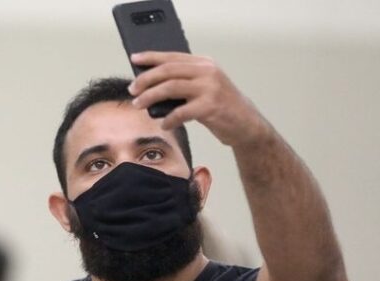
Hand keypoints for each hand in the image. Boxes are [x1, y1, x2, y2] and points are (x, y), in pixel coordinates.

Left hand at [127, 52, 271, 147]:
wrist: (246, 124)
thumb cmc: (221, 107)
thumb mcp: (205, 87)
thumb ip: (185, 81)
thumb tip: (151, 85)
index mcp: (204, 63)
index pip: (172, 56)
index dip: (151, 57)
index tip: (134, 59)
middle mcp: (207, 72)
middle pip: (168, 71)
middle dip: (146, 79)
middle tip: (132, 90)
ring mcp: (210, 88)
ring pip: (170, 88)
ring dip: (150, 96)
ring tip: (139, 105)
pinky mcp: (210, 107)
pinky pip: (181, 112)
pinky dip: (168, 119)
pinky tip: (164, 124)